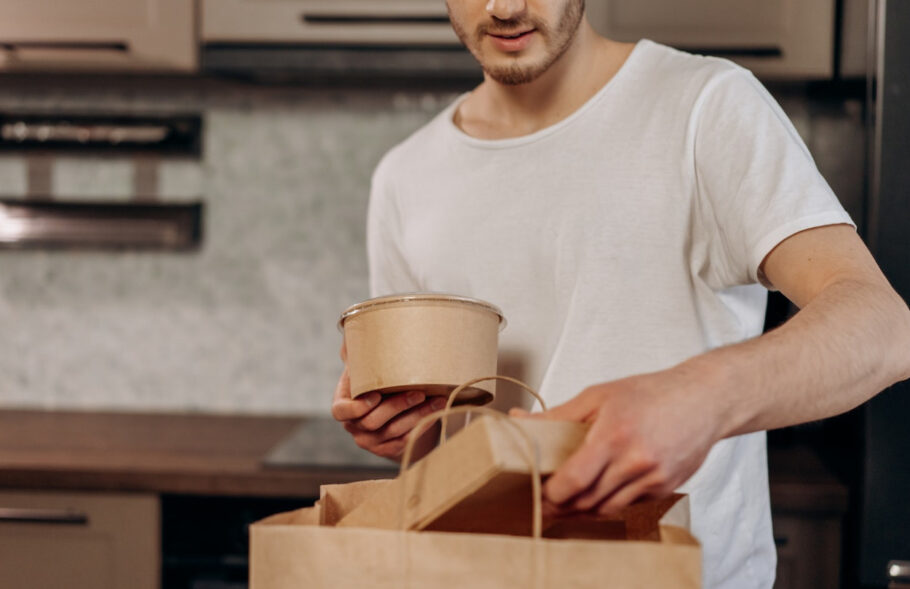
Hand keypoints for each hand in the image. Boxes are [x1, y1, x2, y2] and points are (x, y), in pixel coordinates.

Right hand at [331, 343, 445, 459]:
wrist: (393, 400)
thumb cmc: (377, 376)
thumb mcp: (366, 363)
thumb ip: (359, 349)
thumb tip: (358, 329)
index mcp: (343, 404)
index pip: (341, 412)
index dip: (357, 407)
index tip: (377, 394)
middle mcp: (354, 426)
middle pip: (373, 422)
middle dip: (398, 406)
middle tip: (419, 392)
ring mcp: (371, 441)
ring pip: (393, 433)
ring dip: (417, 416)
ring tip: (437, 400)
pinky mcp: (389, 449)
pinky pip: (405, 442)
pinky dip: (422, 427)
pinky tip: (437, 413)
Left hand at [512, 367, 722, 514]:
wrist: (704, 399)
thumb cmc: (649, 393)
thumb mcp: (598, 396)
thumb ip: (557, 415)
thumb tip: (519, 419)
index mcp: (614, 435)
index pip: (574, 480)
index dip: (552, 494)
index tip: (537, 493)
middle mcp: (636, 461)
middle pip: (588, 500)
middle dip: (562, 506)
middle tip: (543, 502)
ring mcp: (653, 478)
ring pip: (607, 509)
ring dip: (583, 509)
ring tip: (565, 502)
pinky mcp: (665, 487)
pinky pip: (629, 505)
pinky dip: (609, 502)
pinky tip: (599, 492)